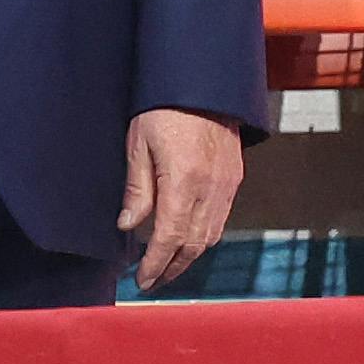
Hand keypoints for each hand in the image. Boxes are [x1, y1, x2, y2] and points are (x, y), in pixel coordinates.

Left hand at [117, 108, 245, 283]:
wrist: (204, 82)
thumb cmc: (165, 106)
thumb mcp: (138, 144)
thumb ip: (137, 189)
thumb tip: (129, 226)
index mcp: (184, 181)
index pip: (169, 239)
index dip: (155, 265)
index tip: (141, 280)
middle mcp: (210, 188)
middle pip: (192, 246)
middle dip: (171, 269)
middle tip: (150, 281)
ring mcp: (227, 185)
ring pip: (209, 237)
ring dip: (188, 257)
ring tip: (167, 267)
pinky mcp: (234, 178)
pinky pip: (220, 220)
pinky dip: (202, 237)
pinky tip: (187, 240)